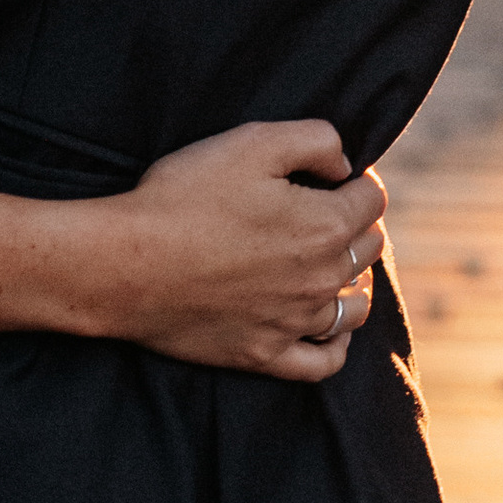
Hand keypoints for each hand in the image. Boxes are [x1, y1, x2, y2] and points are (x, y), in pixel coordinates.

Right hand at [97, 118, 386, 381]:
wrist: (130, 264)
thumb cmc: (187, 197)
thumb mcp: (252, 142)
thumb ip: (315, 141)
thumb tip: (344, 165)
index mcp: (324, 226)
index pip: (373, 199)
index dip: (358, 177)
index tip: (333, 172)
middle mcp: (321, 280)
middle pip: (368, 249)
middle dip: (356, 222)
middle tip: (326, 207)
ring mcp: (294, 323)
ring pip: (355, 307)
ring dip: (355, 280)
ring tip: (335, 262)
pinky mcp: (265, 355)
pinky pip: (323, 362)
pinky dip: (336, 343)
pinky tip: (330, 326)